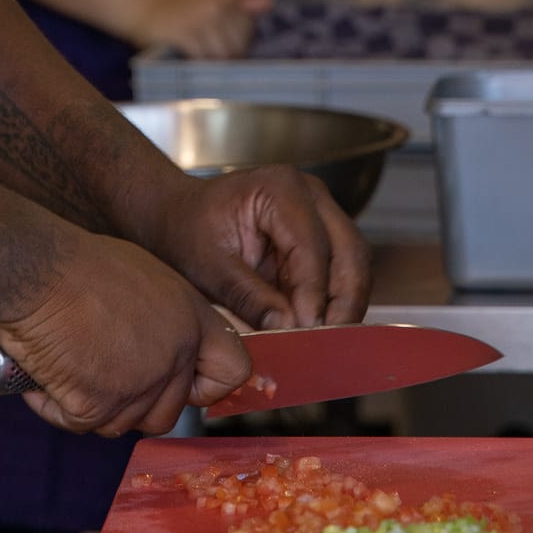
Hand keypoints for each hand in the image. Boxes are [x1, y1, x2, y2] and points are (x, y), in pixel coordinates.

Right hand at [0, 233, 251, 438]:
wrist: (37, 270)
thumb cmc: (80, 264)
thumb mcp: (147, 277)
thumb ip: (169, 319)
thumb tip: (167, 348)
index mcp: (191, 319)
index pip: (232, 370)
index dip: (206, 384)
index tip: (183, 383)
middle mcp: (172, 357)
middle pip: (167, 414)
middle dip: (135, 402)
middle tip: (101, 369)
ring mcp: (136, 386)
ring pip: (122, 425)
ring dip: (95, 406)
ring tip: (69, 362)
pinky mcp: (95, 406)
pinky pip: (80, 424)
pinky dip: (57, 406)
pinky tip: (44, 376)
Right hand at [124, 0, 269, 59]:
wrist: (140, 5)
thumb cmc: (177, 4)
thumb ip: (241, 4)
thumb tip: (270, 1)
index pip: (247, 31)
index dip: (238, 43)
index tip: (223, 45)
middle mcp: (215, 6)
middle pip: (237, 46)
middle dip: (228, 57)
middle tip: (211, 58)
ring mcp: (199, 20)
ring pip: (222, 56)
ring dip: (213, 64)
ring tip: (202, 62)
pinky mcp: (183, 34)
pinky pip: (202, 59)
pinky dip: (198, 65)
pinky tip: (190, 61)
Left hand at [150, 168, 371, 333]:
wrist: (178, 218)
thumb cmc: (187, 233)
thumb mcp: (208, 267)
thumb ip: (248, 296)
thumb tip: (289, 327)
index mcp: (280, 189)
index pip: (312, 246)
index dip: (314, 292)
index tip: (308, 330)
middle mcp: (310, 194)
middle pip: (349, 252)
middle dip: (342, 303)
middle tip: (326, 344)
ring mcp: (321, 212)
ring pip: (354, 264)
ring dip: (344, 305)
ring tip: (324, 341)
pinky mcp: (322, 235)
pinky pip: (343, 271)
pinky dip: (336, 302)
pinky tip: (320, 329)